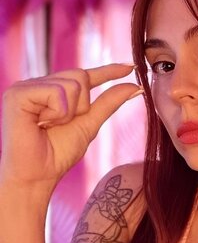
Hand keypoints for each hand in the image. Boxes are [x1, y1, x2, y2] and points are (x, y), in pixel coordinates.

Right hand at [0, 64, 141, 188]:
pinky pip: (56, 92)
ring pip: (72, 84)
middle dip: (81, 106)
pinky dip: (57, 113)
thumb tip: (134, 86)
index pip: (84, 74)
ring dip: (68, 113)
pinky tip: (40, 124)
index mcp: (53, 91)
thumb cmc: (57, 154)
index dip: (108, 71)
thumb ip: (108, 103)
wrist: (38, 175)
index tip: (130, 67)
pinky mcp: (18, 93)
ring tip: (48, 127)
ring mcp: (26, 87)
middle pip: (80, 76)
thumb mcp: (89, 125)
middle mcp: (39, 85)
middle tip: (60, 126)